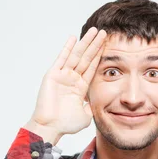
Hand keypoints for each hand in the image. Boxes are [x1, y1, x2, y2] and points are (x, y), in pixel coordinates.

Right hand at [26, 27, 106, 143]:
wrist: (50, 127)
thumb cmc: (66, 124)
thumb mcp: (86, 115)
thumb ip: (92, 106)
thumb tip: (99, 103)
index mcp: (80, 87)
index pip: (91, 67)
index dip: (99, 56)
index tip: (107, 45)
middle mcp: (72, 79)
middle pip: (86, 58)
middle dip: (95, 45)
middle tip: (103, 32)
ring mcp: (62, 76)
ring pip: (76, 56)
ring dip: (85, 43)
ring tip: (94, 31)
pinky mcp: (53, 75)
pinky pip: (61, 59)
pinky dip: (67, 48)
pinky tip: (73, 38)